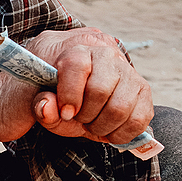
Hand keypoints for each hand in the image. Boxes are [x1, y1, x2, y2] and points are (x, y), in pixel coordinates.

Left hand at [27, 28, 154, 146]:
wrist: (73, 93)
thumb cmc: (55, 94)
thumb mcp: (38, 99)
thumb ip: (39, 104)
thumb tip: (47, 106)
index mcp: (77, 47)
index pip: (76, 64)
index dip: (69, 94)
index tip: (65, 113)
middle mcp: (107, 53)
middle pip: (100, 90)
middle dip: (85, 115)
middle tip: (79, 118)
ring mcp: (128, 71)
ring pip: (120, 108)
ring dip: (101, 126)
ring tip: (92, 123)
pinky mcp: (143, 91)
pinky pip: (139, 120)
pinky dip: (120, 134)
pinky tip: (108, 128)